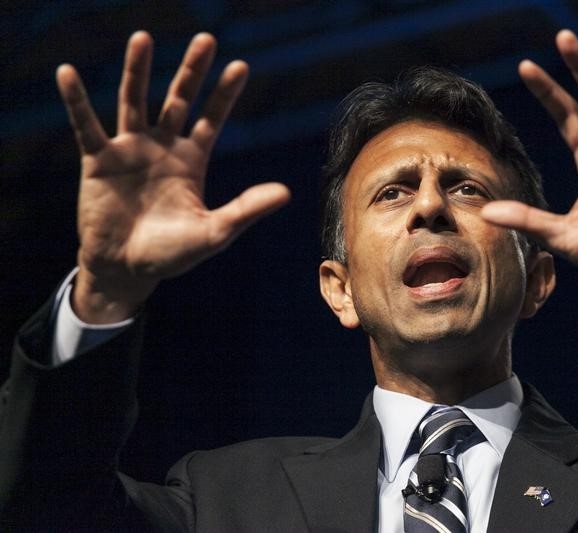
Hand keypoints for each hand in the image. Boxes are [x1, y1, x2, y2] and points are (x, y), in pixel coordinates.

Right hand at [57, 31, 289, 322]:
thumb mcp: (214, 232)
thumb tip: (286, 193)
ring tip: (142, 38)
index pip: (211, 119)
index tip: (240, 66)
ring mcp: (130, 150)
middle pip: (178, 99)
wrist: (128, 270)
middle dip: (191, 71)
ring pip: (134, 100)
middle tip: (206, 39)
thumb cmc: (173, 254)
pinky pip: (86, 124)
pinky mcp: (98, 160)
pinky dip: (76, 100)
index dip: (224, 94)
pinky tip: (67, 73)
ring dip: (137, 70)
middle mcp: (162, 147)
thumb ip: (246, 209)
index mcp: (191, 161)